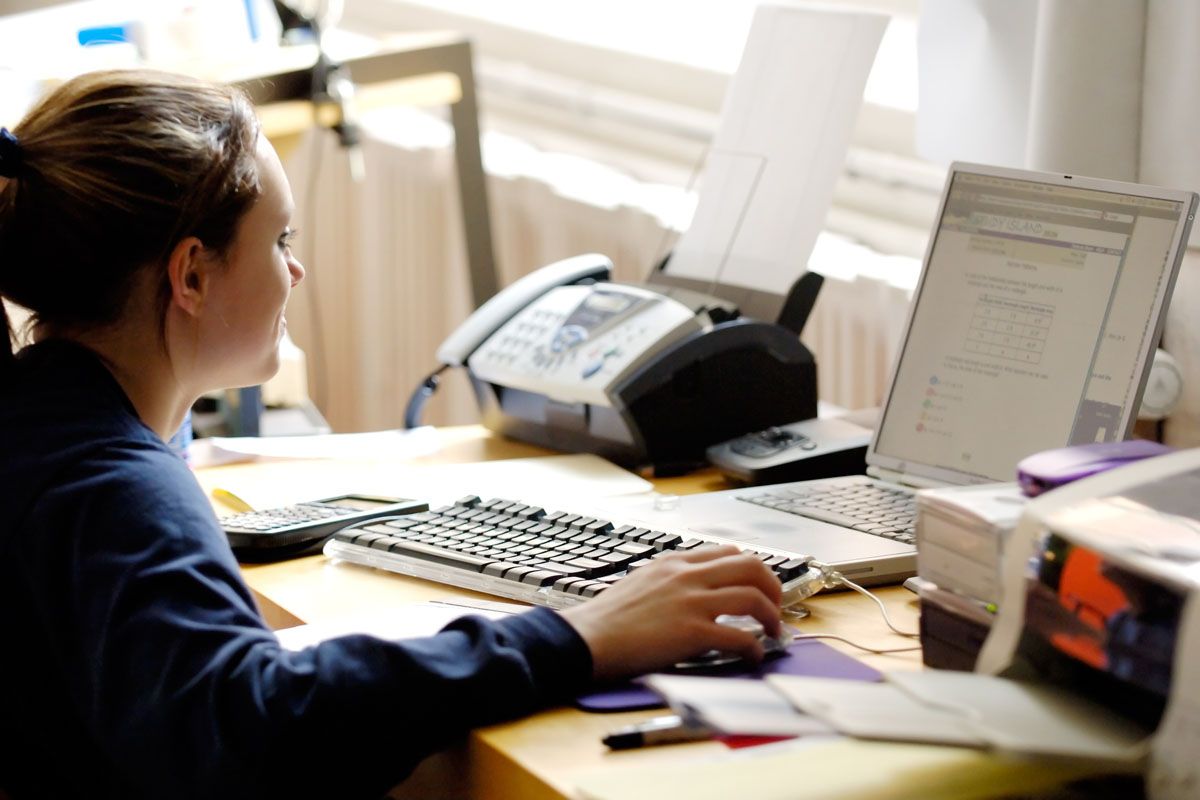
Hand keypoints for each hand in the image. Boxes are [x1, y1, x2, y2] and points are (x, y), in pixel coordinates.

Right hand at [559, 544, 782, 681]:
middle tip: (775, 606)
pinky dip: (756, 647)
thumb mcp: (641, 581)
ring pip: (753, 597)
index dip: (753, 569)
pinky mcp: (692, 633)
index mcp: (674, 562)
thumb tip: (696, 591)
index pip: (729, 552)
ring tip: (773, 632)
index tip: (759, 586)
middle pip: (751, 566)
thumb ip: (670, 579)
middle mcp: (687, 575)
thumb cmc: (607, 617)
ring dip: (771, 616)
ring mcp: (691, 602)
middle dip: (773, 586)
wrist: (587, 638)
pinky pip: (740, 636)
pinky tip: (755, 656)